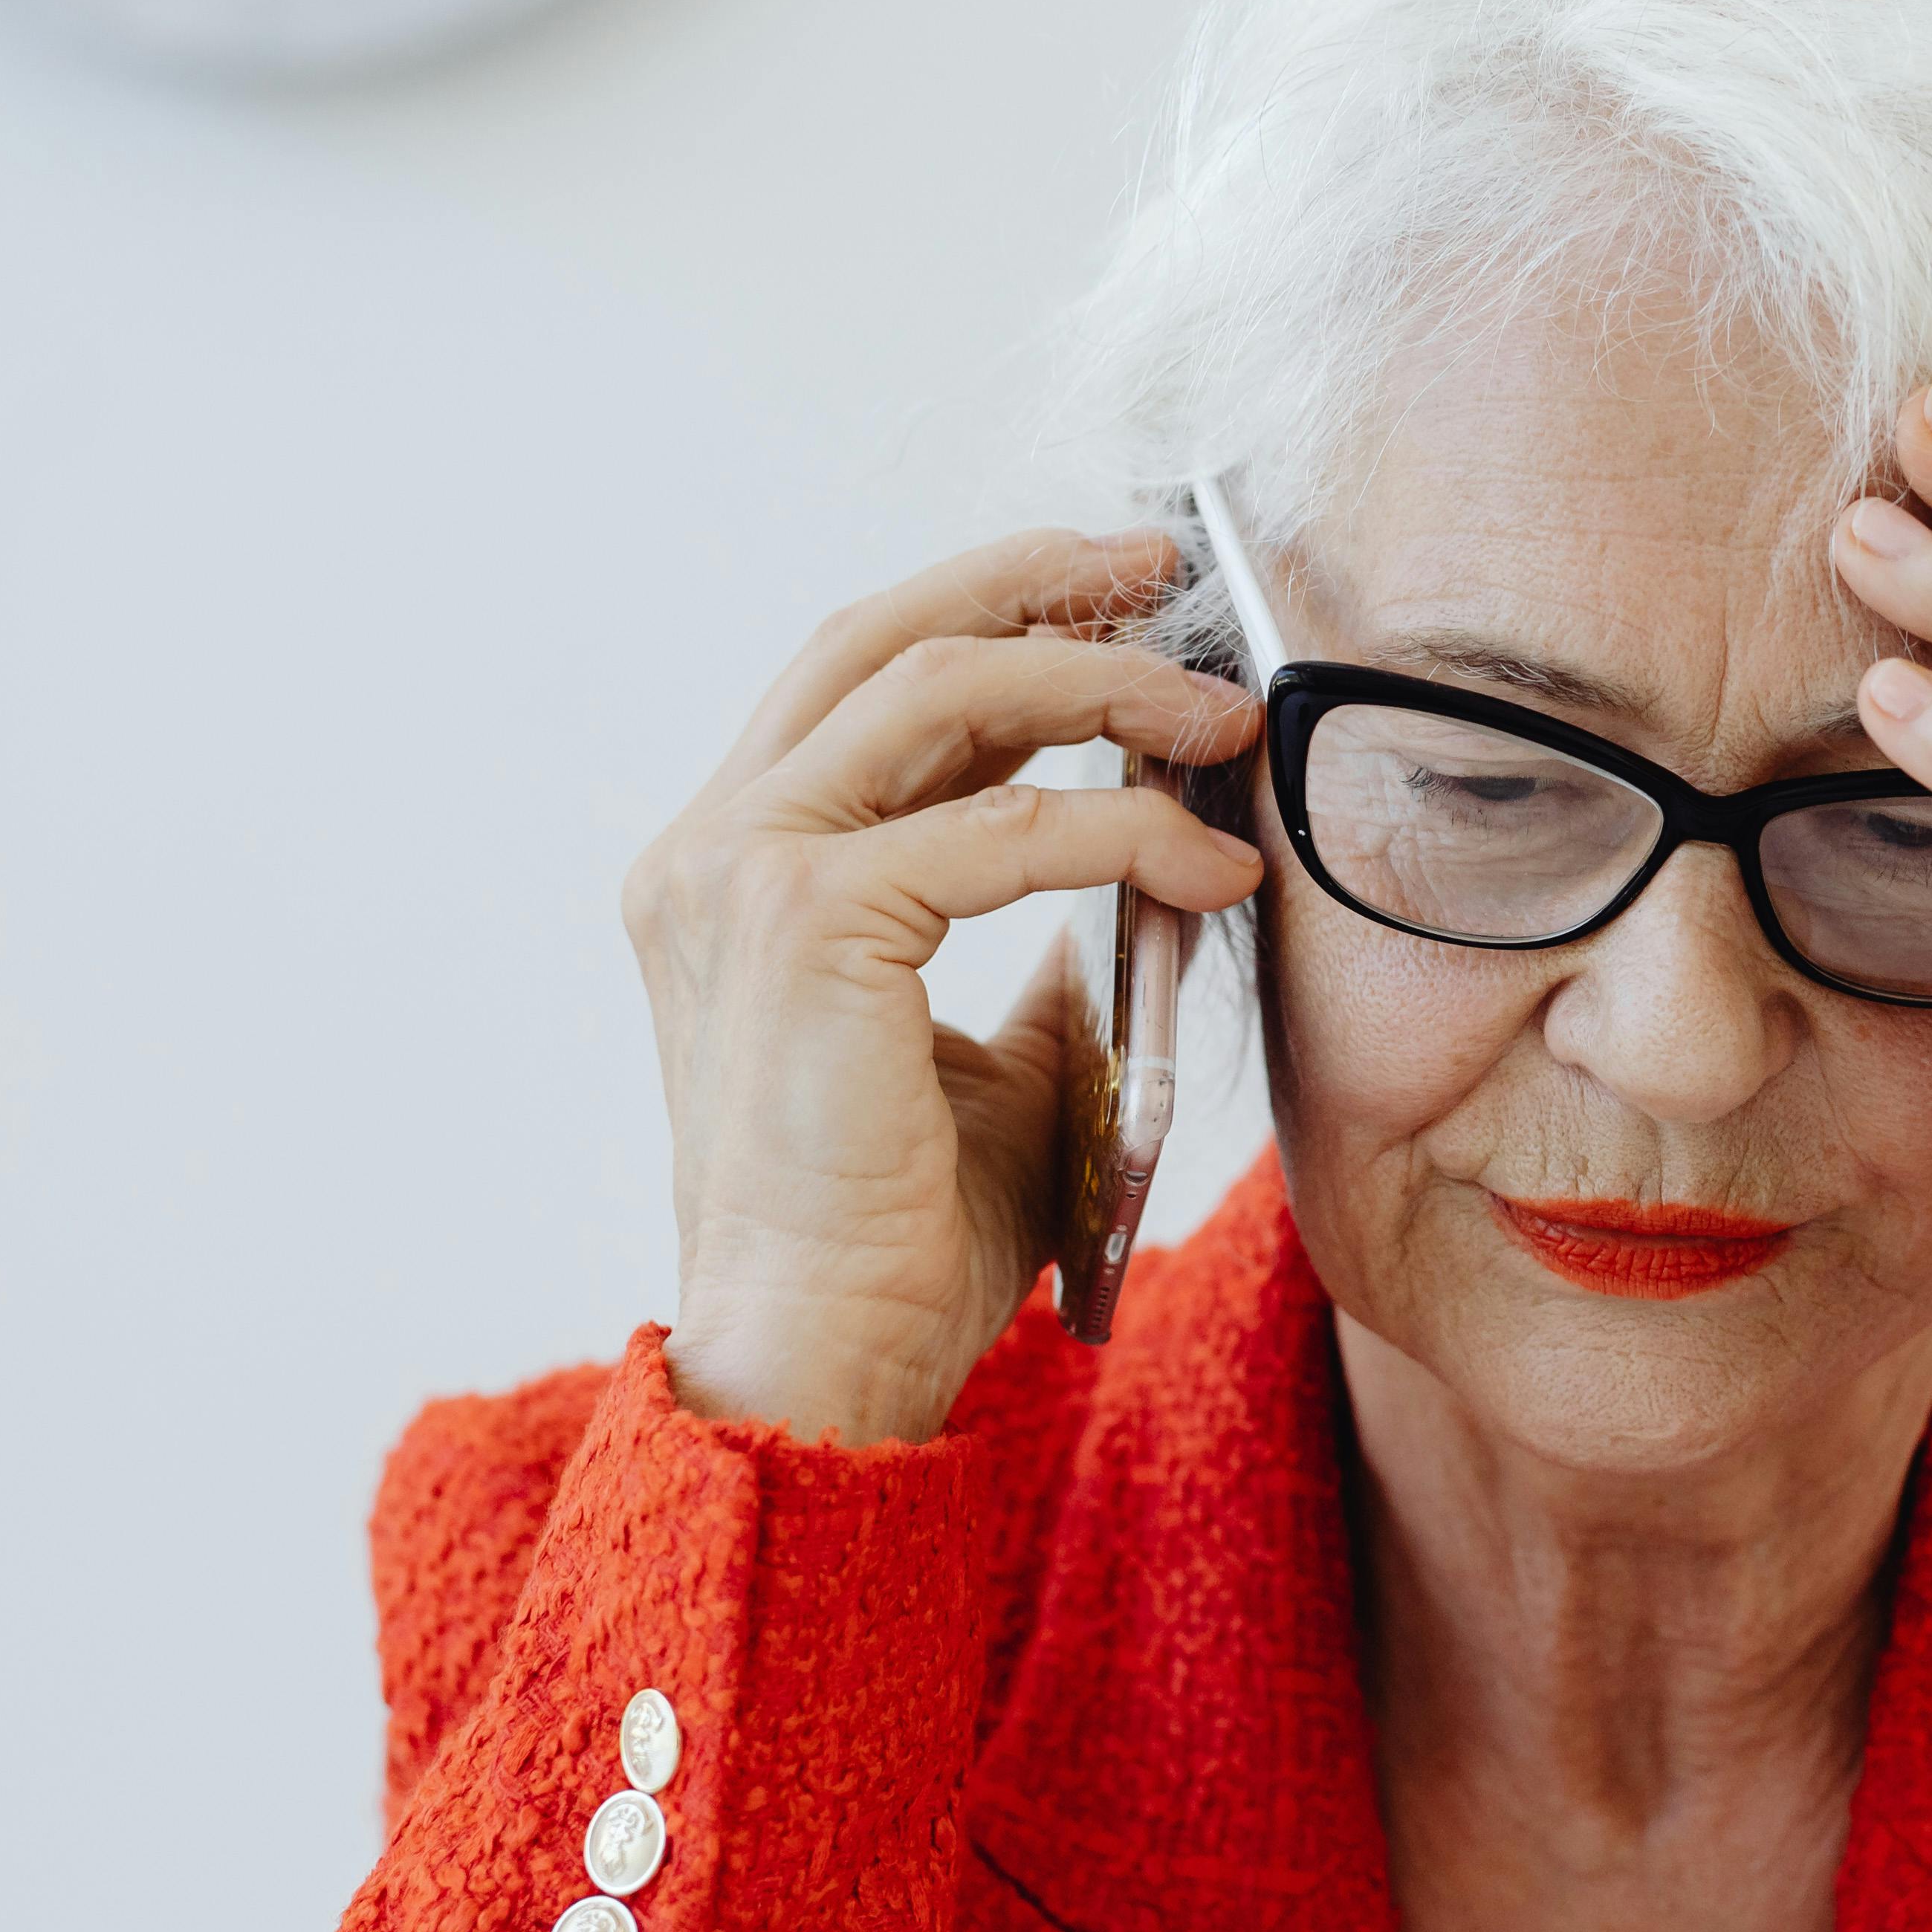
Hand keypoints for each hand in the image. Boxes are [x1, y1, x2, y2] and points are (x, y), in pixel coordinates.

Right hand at [621, 529, 1262, 1443]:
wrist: (824, 1360)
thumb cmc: (899, 1237)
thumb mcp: (998, 1062)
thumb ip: (1043, 952)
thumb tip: (1145, 865)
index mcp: (732, 872)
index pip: (864, 686)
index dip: (994, 616)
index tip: (1118, 596)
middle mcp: (711, 852)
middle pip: (882, 639)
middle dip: (1034, 582)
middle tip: (1164, 571)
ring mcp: (739, 875)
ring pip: (942, 690)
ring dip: (1101, 682)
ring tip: (1220, 713)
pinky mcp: (803, 922)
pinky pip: (1006, 829)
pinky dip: (1126, 829)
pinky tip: (1211, 862)